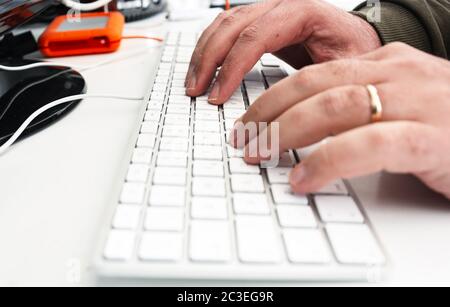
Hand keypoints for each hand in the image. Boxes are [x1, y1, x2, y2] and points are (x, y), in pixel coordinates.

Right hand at [185, 0, 380, 103]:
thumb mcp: (343, 69)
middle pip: (232, 26)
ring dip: (204, 52)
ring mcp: (270, 11)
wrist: (359, 39)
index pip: (254, 37)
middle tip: (196, 90)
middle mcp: (282, 5)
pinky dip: (212, 48)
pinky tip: (205, 67)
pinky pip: (229, 29)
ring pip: (225, 23)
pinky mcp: (264, 23)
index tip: (217, 95)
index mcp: (303, 11)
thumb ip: (312, 83)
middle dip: (209, 60)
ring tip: (194, 81)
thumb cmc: (355, 52)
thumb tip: (279, 108)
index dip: (231, 68)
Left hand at [232, 43, 449, 199]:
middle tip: (243, 140)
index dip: (273, 98)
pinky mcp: (433, 137)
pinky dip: (329, 162)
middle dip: (270, 113)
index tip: (247, 121)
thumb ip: (356, 108)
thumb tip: (303, 127)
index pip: (314, 72)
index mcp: (387, 64)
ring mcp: (418, 101)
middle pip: (316, 85)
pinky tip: (304, 180)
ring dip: (288, 133)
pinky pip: (370, 145)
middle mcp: (399, 74)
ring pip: (335, 106)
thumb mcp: (398, 104)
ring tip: (261, 157)